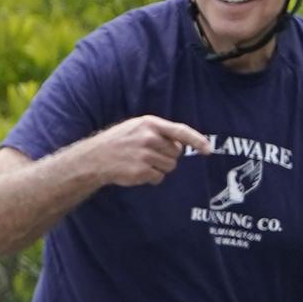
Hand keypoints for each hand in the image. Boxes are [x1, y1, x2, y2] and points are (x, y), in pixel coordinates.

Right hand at [77, 116, 213, 186]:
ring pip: (170, 166)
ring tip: (141, 162)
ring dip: (159, 168)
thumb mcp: (136, 128)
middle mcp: (148, 137)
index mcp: (148, 124)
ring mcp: (144, 154)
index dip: (197, 140)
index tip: (208, 149)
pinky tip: (137, 172)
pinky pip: (159, 178)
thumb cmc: (118, 142)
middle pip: (176, 153)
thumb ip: (159, 132)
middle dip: (167, 157)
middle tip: (148, 155)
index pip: (180, 131)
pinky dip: (151, 178)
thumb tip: (182, 145)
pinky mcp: (141, 170)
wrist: (94, 158)